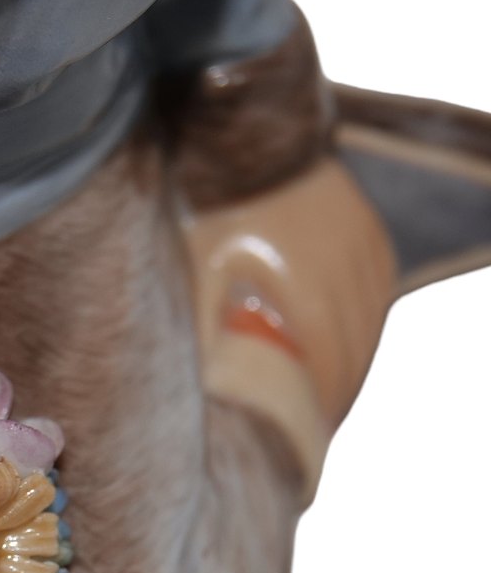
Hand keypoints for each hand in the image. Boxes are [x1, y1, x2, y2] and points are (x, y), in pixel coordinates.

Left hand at [182, 158, 396, 499]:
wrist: (244, 138)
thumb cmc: (208, 210)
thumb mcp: (197, 277)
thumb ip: (208, 333)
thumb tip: (206, 385)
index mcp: (308, 293)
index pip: (325, 371)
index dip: (314, 408)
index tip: (301, 434)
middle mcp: (349, 275)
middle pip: (352, 356)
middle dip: (330, 395)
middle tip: (309, 426)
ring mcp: (366, 252)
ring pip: (368, 328)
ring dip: (348, 365)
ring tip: (324, 396)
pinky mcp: (371, 235)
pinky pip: (374, 296)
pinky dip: (360, 327)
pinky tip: (341, 348)